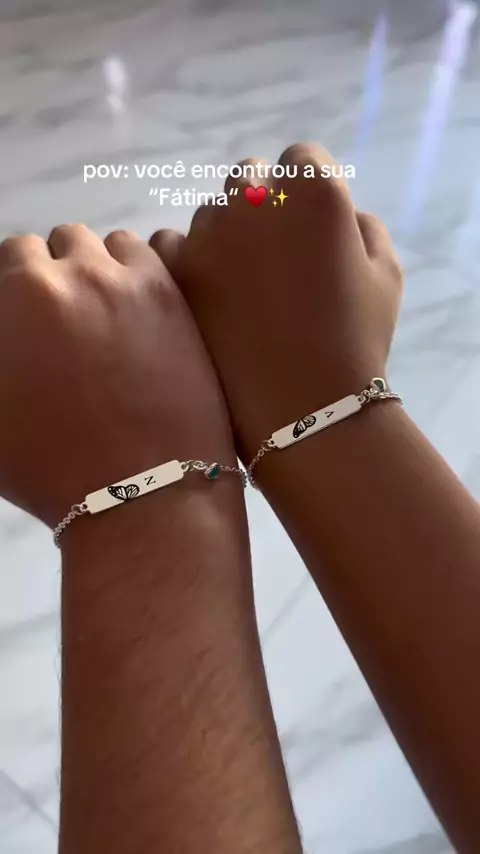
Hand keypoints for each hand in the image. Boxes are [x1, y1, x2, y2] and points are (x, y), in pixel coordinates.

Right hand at [0, 225, 235, 527]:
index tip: (35, 314)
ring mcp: (126, 281)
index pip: (15, 256)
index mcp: (17, 296)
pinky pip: (155, 252)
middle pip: (60, 244)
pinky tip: (144, 308)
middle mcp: (69, 275)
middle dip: (62, 271)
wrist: (140, 492)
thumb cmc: (50, 469)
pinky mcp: (174, 297)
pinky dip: (143, 271)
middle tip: (72, 318)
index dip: (22, 285)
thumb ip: (2, 351)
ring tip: (111, 311)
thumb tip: (13, 335)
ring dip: (103, 266)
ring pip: (108, 244)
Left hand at [150, 143, 402, 462]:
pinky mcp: (174, 272)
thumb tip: (341, 217)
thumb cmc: (355, 342)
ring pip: (212, 212)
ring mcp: (207, 235)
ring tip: (242, 289)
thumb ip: (363, 228)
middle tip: (275, 258)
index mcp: (313, 192)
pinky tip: (207, 294)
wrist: (302, 410)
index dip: (310, 193)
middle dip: (265, 207)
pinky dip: (188, 260)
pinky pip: (171, 244)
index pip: (304, 161)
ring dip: (226, 235)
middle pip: (253, 179)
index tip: (311, 228)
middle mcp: (255, 200)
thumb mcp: (386, 275)